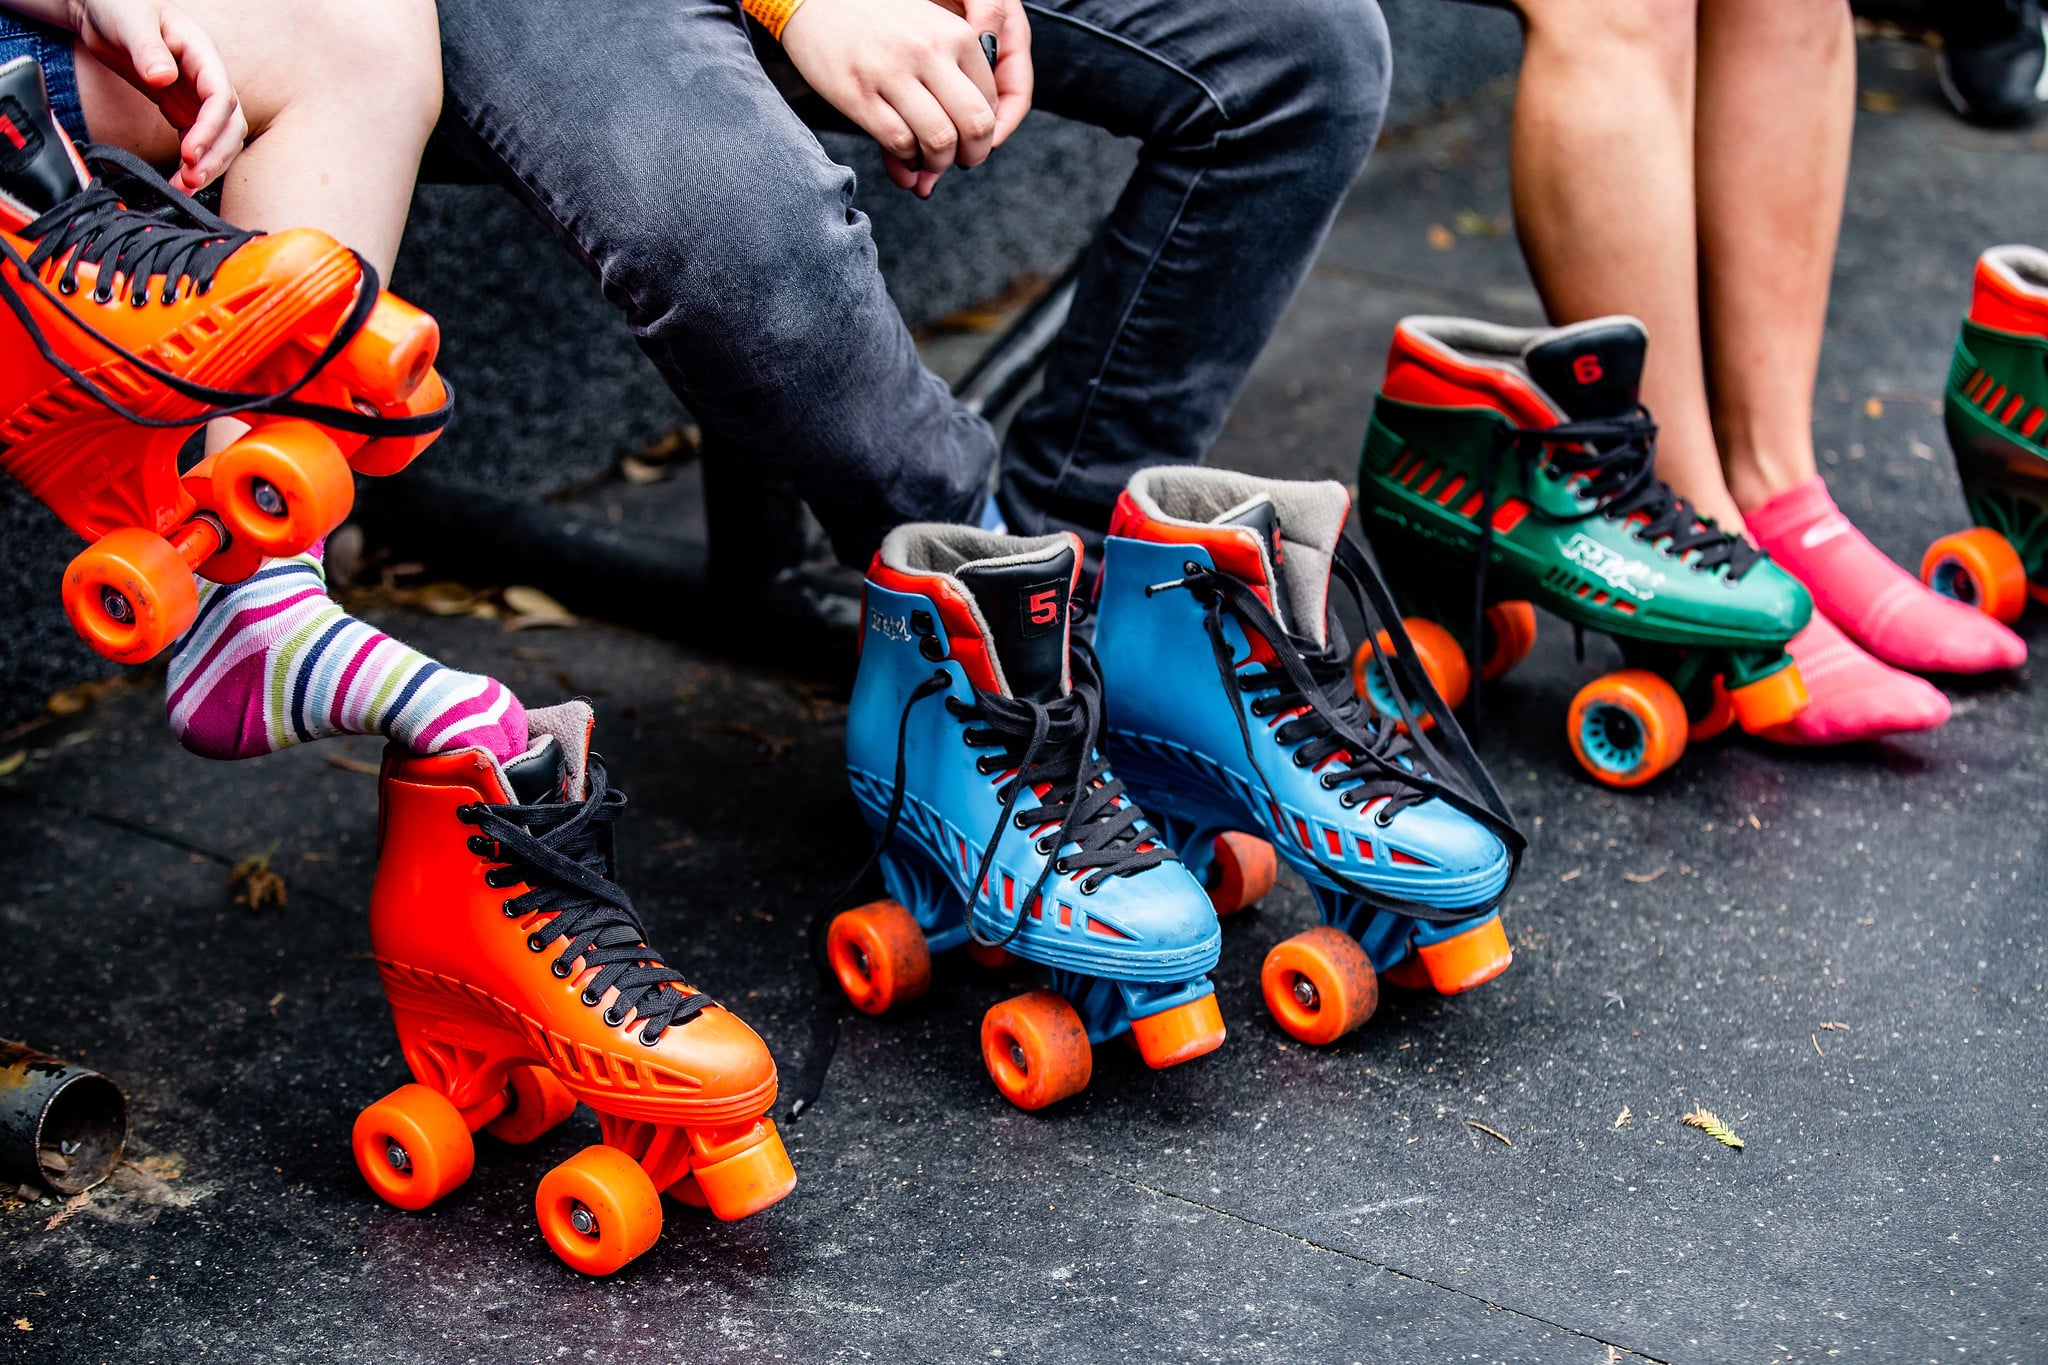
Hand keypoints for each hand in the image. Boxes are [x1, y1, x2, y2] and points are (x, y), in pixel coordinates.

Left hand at [67, 0, 246, 189]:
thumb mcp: (131, 19)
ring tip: (184, 187)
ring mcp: (196, 96)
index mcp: (201, 53)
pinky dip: (190, 163)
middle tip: (191, 178)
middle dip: (215, 155)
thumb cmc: (119, 5)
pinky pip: (196, 141)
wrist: (103, 9)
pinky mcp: (181, 109)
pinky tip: (178, 180)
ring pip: (219, 139)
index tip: (189, 151)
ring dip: (207, 166)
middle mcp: (206, 78)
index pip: (221, 97)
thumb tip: (163, 77)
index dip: (210, 128)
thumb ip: (147, 47)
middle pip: (230, 125)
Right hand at [781, 0, 1023, 197]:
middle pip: (975, 125)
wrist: (812, 0)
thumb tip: (972, 131)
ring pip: (940, 140)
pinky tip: (902, 151)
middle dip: (973, 155)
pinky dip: (906, 157)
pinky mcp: (858, 94)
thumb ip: (953, 69)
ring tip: (928, 159)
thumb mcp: (927, 27)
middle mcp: (927, 51)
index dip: (985, 131)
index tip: (970, 138)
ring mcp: (891, 73)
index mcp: (954, 33)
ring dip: (938, 162)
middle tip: (960, 160)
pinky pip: (899, 142)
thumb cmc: (874, 19)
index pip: (991, 101)